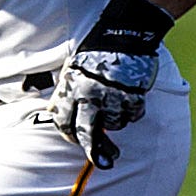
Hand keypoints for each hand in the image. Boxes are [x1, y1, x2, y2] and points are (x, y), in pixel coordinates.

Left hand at [50, 47, 154, 167]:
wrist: (123, 33)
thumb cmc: (95, 53)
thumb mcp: (73, 70)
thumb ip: (71, 95)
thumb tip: (74, 125)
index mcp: (71, 88)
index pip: (63, 122)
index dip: (68, 134)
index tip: (74, 137)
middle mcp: (89, 95)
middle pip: (86, 133)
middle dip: (93, 150)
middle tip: (103, 161)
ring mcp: (111, 96)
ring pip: (114, 124)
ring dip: (116, 120)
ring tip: (117, 103)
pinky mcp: (132, 95)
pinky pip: (133, 115)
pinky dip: (133, 111)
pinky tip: (131, 98)